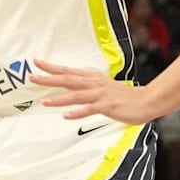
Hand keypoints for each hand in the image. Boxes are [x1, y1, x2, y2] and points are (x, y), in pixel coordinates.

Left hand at [31, 60, 159, 123]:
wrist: (147, 101)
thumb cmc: (125, 97)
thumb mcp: (104, 89)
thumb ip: (89, 89)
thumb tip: (73, 89)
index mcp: (93, 79)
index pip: (68, 71)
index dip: (52, 68)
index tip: (37, 63)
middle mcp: (94, 84)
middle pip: (68, 80)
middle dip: (49, 79)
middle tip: (32, 77)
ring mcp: (101, 95)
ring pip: (76, 95)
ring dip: (60, 99)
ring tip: (45, 102)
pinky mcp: (107, 106)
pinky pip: (90, 109)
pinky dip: (78, 112)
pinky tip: (66, 116)